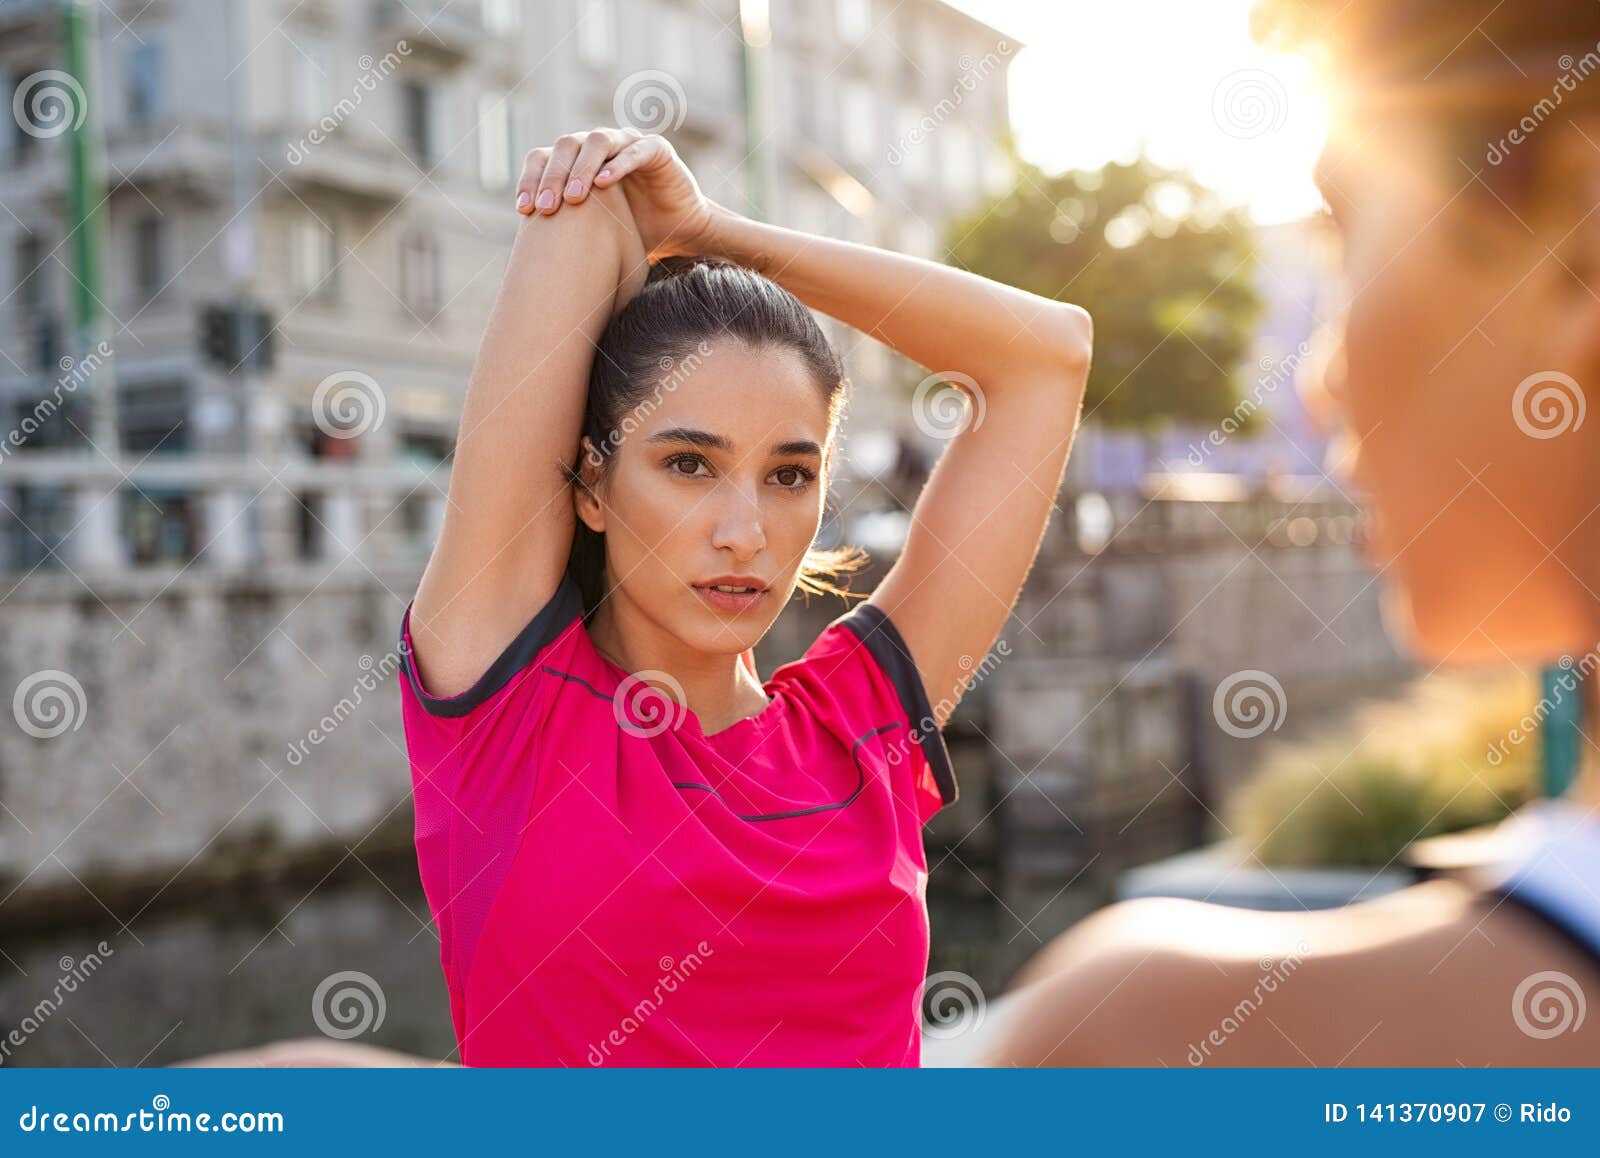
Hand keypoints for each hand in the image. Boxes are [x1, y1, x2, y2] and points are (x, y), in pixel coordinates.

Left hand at [514, 127, 716, 259]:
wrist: (679, 233)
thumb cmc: (633, 233)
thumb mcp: (591, 232)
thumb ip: (562, 230)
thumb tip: (522, 259)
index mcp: (578, 160)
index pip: (543, 157)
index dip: (530, 178)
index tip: (523, 209)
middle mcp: (599, 146)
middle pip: (566, 145)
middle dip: (553, 176)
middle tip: (545, 207)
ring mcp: (627, 143)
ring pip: (597, 141)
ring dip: (582, 167)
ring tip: (573, 198)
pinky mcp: (656, 149)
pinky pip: (635, 150)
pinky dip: (618, 164)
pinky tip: (604, 184)